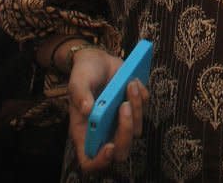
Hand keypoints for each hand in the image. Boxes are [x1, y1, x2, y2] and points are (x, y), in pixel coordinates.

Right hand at [67, 47, 148, 171]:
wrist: (98, 60)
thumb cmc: (84, 74)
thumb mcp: (78, 81)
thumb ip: (80, 95)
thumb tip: (87, 109)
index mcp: (84, 131)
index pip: (89, 160)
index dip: (100, 161)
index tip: (109, 146)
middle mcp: (103, 131)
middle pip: (120, 150)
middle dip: (126, 132)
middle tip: (124, 106)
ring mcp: (119, 122)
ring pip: (136, 130)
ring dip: (136, 107)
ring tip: (130, 84)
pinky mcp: (133, 109)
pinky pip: (144, 111)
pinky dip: (142, 97)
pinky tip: (135, 81)